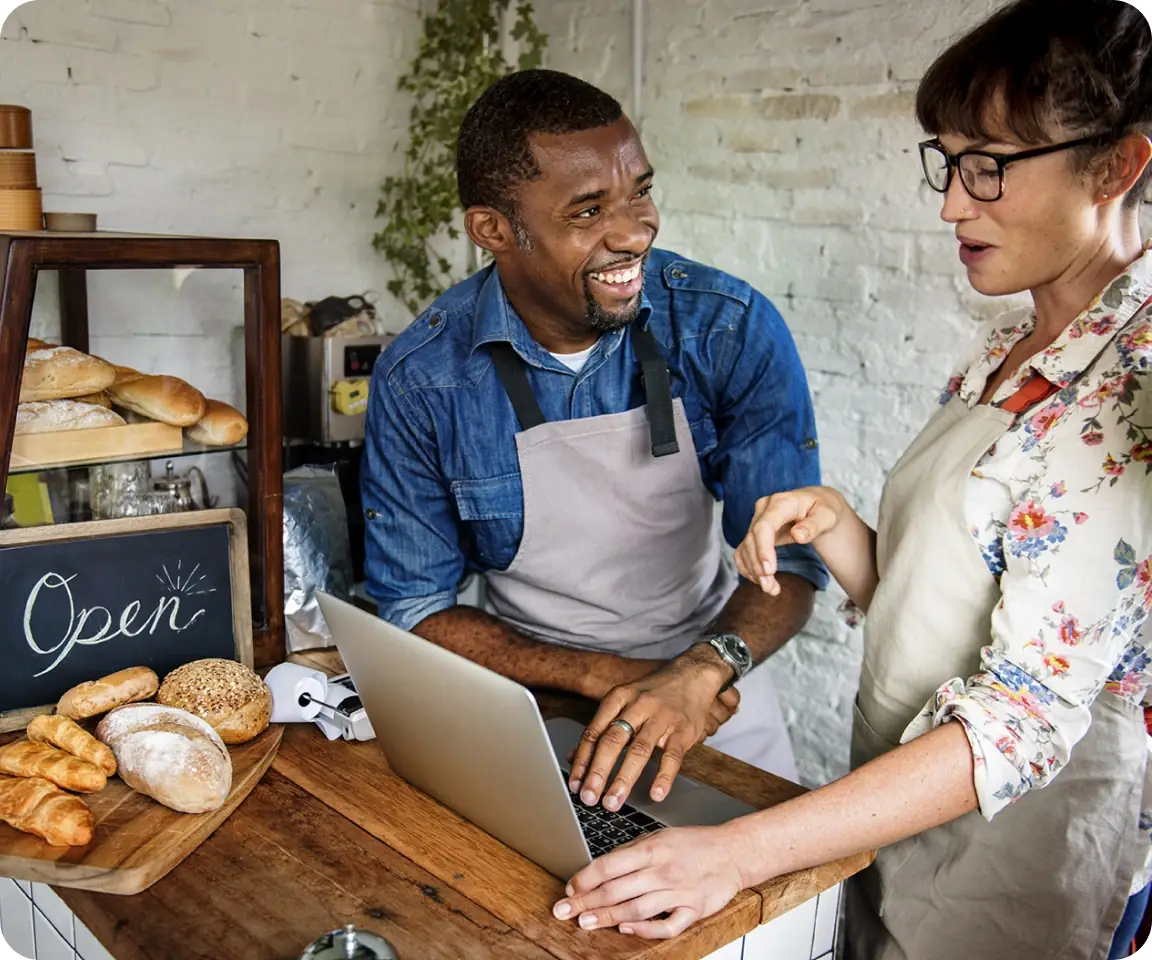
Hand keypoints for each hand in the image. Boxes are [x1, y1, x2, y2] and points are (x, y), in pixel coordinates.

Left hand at [552, 825, 744, 938]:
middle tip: (564, 911)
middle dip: (586, 901)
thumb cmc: (694, 844)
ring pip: (637, 908)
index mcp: (653, 849)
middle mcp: (663, 871)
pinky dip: (646, 929)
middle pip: (618, 889)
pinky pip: (667, 924)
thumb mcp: (660, 836)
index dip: (586, 878)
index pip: (610, 864)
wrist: (732, 852)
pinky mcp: (693, 910)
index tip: (569, 889)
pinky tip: (627, 929)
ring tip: (585, 922)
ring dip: (608, 916)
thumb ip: (632, 852)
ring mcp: (678, 892)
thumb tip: (601, 867)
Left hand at [568, 654, 738, 810]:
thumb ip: (601, 728)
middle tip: (589, 797)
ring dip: (624, 779)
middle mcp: (638, 706)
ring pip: (640, 750)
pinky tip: (655, 794)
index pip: (594, 732)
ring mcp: (662, 717)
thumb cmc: (654, 693)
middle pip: (613, 740)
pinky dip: (663, 776)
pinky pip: (673, 756)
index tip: (574, 784)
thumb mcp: (624, 701)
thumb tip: (572, 757)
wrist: (693, 675)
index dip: (582, 760)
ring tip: (613, 802)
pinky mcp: (683, 730)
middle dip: (598, 771)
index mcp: (618, 697)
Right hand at [736, 486, 846, 595]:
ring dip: (754, 571)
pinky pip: (743, 551)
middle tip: (771, 588)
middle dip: (758, 566)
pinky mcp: (755, 533)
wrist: (816, 505)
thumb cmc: (823, 509)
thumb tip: (798, 536)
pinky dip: (748, 568)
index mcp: (781, 503)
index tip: (769, 571)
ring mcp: (757, 521)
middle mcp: (764, 510)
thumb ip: (814, 525)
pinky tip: (760, 581)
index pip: (764, 526)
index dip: (763, 549)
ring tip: (771, 589)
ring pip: (745, 548)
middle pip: (752, 539)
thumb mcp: (827, 515)